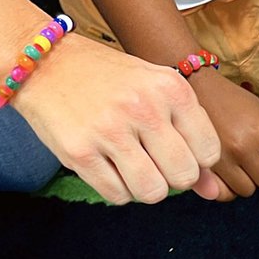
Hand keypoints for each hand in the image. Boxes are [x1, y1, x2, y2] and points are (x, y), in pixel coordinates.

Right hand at [15, 36, 220, 203]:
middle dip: (172, 176)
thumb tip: (215, 193)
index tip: (175, 148)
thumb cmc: (111, 82)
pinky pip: (119, 196)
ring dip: (145, 187)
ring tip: (131, 164)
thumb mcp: (158, 96)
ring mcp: (109, 130)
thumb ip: (191, 140)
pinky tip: (107, 163)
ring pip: (153, 193)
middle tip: (152, 158)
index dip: (195, 159)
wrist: (43, 62)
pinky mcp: (79, 152)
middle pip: (183, 177)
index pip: (208, 153)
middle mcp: (143, 107)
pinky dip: (117, 188)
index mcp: (170, 88)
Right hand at [189, 69, 258, 199]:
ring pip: (248, 190)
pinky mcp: (204, 167)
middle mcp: (241, 148)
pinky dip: (229, 189)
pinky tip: (228, 174)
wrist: (193, 89)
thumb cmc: (231, 99)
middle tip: (253, 155)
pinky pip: (225, 194)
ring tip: (239, 163)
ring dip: (247, 180)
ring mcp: (221, 160)